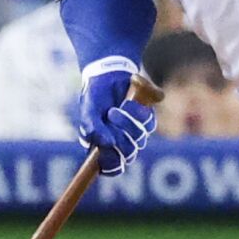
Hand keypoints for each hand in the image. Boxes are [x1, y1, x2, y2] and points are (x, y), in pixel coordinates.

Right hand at [77, 58, 154, 174]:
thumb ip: (92, 128)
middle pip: (128, 154)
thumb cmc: (95, 93)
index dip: (112, 165)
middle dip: (121, 136)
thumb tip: (106, 145)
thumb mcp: (89, 109)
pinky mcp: (146, 119)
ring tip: (117, 108)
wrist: (110, 72)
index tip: (107, 154)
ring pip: (140, 138)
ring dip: (128, 122)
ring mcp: (134, 131)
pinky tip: (129, 102)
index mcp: (103, 145)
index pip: (111, 166)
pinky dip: (139, 113)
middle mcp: (120, 141)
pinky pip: (149, 123)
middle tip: (111, 115)